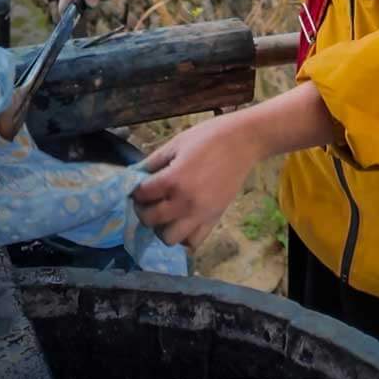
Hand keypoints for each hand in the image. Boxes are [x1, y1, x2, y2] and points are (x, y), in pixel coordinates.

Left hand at [132, 112, 261, 249]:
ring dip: (162, 227)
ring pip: (169, 238)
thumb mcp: (177, 143)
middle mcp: (184, 202)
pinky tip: (182, 220)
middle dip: (144, 210)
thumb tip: (136, 174)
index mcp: (172, 179)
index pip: (141, 195)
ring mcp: (200, 214)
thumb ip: (154, 161)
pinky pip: (193, 241)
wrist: (243, 141)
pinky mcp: (214, 219)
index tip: (137, 187)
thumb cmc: (209, 137)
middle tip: (148, 200)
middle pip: (150, 220)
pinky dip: (184, 236)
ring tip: (165, 213)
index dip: (135, 190)